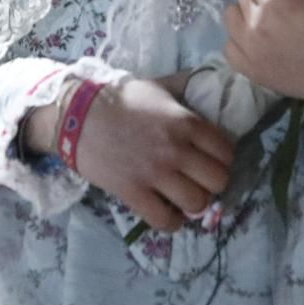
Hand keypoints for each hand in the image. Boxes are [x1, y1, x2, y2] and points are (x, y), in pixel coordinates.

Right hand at [25, 76, 233, 231]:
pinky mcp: (133, 193)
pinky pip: (166, 221)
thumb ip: (185, 89)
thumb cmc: (119, 98)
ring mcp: (155, 174)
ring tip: (182, 196)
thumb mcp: (159, 87)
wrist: (77, 114)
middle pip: (218, 181)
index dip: (222, 159)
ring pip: (197, 204)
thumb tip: (210, 82)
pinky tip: (166, 210)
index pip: (226, 151)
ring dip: (193, 203)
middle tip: (199, 180)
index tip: (212, 160)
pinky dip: (171, 221)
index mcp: (186, 122)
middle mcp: (176, 149)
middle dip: (212, 183)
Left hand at [221, 0, 303, 119]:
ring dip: (249, 14)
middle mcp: (255, 26)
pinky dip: (243, 40)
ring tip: (275, 22)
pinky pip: (230, 47)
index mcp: (276, 1)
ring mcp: (250, 53)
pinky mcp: (251, 73)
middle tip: (291, 2)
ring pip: (232, 17)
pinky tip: (265, 41)